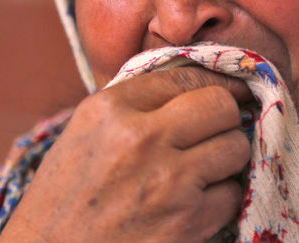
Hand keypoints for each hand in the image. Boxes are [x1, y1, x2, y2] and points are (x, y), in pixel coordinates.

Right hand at [0, 66, 252, 241]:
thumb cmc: (63, 199)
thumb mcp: (85, 134)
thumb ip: (134, 105)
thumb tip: (193, 89)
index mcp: (111, 109)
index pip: (184, 76)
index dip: (215, 82)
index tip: (231, 89)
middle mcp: (141, 138)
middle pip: (220, 106)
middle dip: (225, 119)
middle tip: (215, 133)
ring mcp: (168, 180)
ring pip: (235, 147)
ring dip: (226, 160)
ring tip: (203, 171)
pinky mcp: (187, 221)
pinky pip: (232, 195)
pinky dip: (220, 201)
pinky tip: (194, 204)